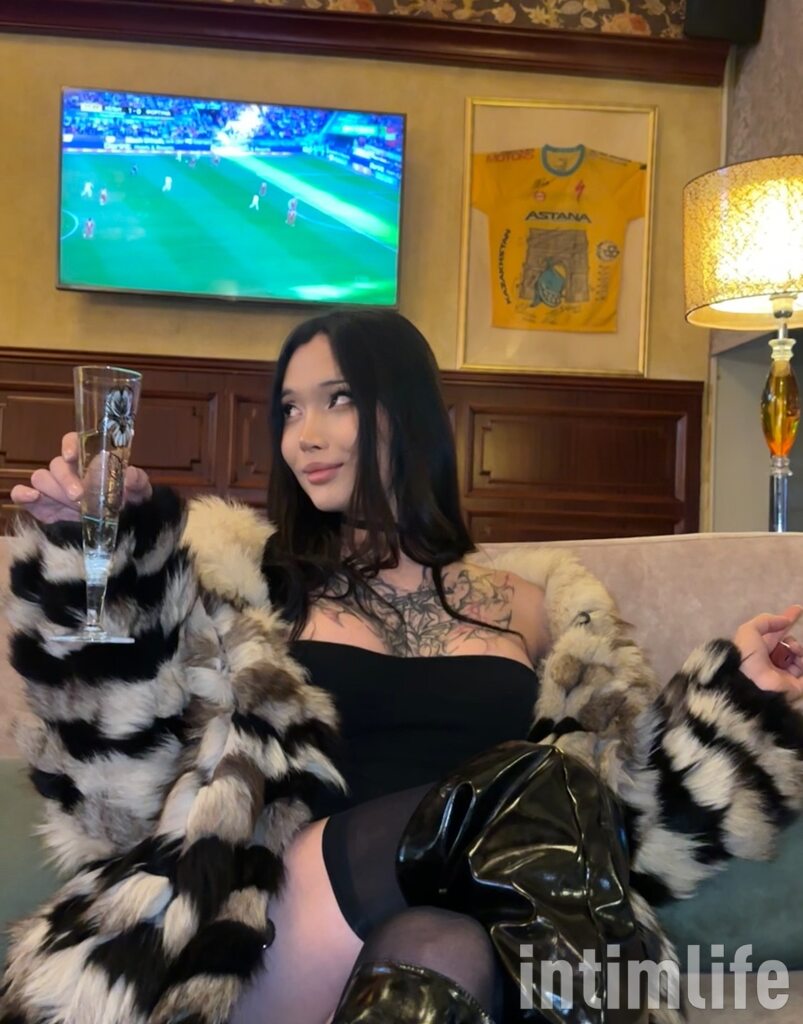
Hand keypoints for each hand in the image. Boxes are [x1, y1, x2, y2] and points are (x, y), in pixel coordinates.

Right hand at [10, 432, 151, 524]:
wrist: (122, 527)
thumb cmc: (130, 502)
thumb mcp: (139, 491)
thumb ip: (136, 481)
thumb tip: (129, 474)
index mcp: (89, 460)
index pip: (73, 441)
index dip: (70, 445)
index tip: (72, 456)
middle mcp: (68, 471)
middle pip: (56, 464)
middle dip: (66, 478)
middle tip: (79, 495)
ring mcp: (53, 489)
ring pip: (41, 478)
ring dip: (53, 490)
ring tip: (72, 504)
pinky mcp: (42, 507)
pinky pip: (22, 495)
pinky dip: (23, 494)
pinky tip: (33, 498)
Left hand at [733, 605, 802, 696]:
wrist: (749, 682)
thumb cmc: (746, 654)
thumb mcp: (749, 630)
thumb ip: (767, 620)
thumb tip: (785, 620)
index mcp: (761, 649)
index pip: (778, 634)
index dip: (787, 621)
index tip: (798, 609)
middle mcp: (773, 662)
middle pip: (791, 646)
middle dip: (793, 641)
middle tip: (789, 644)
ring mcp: (785, 675)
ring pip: (800, 658)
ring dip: (799, 650)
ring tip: (794, 653)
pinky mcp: (796, 687)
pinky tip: (799, 658)